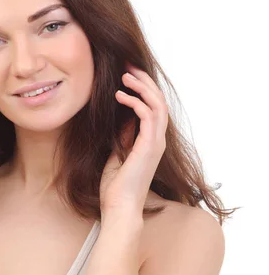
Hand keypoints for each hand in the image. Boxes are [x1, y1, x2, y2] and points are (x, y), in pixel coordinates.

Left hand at [99, 63, 168, 218]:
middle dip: (144, 80)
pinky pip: (148, 116)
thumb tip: (122, 119)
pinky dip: (136, 102)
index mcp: (150, 141)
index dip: (142, 88)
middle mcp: (157, 140)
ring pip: (158, 104)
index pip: (152, 107)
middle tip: (127, 66)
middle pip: (158, 101)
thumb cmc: (115, 186)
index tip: (126, 74)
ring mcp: (155, 143)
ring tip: (125, 75)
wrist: (119, 207)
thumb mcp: (117, 154)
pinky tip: (120, 96)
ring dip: (142, 87)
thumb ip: (123, 136)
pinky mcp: (149, 146)